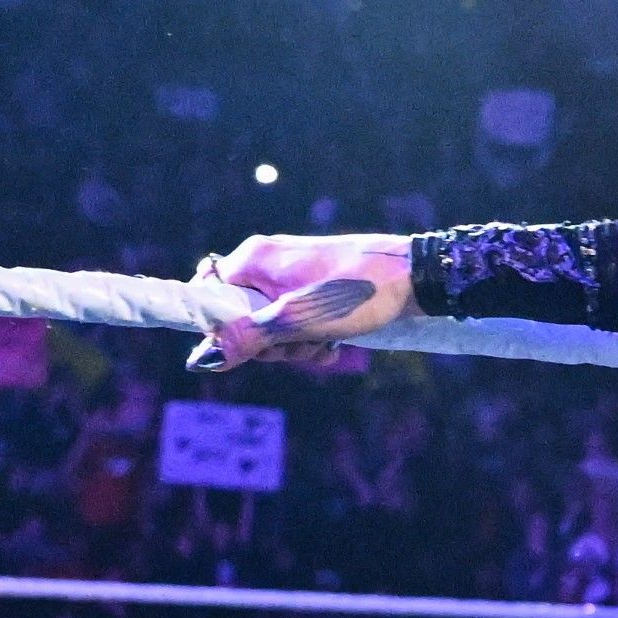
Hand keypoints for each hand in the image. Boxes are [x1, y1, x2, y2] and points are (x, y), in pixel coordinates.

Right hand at [189, 232, 413, 369]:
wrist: (416, 277)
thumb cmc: (357, 293)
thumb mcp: (299, 322)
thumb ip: (249, 338)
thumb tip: (201, 360)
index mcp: (253, 258)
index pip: (210, 297)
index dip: (227, 330)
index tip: (255, 345)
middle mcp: (267, 261)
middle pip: (242, 317)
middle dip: (271, 344)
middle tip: (300, 346)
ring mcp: (291, 274)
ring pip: (272, 324)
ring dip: (295, 345)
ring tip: (325, 345)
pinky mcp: (314, 286)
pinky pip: (297, 320)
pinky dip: (312, 337)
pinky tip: (334, 345)